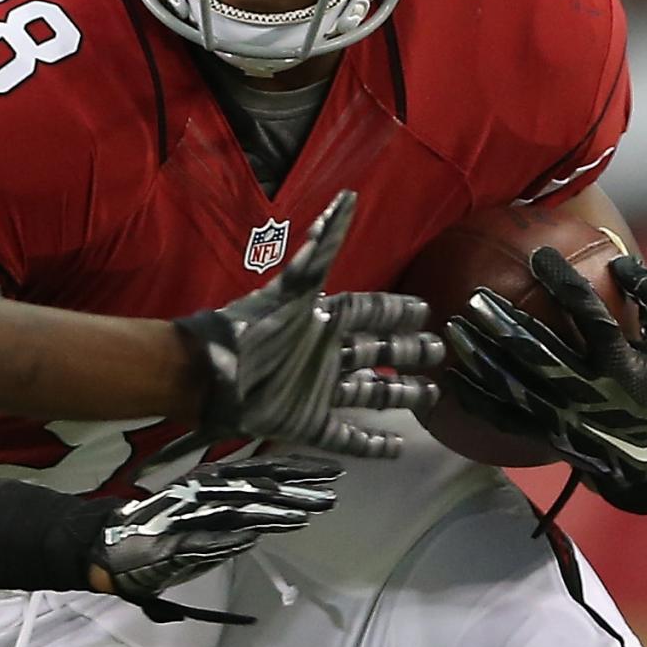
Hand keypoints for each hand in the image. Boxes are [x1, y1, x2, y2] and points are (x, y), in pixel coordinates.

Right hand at [95, 457, 337, 619]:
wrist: (111, 550)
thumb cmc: (162, 535)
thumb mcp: (208, 524)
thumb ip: (239, 517)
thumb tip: (276, 517)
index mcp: (214, 484)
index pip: (263, 471)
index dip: (298, 470)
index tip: (333, 472)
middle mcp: (204, 492)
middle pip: (257, 487)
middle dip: (296, 490)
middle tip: (332, 494)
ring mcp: (190, 517)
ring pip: (237, 511)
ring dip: (271, 514)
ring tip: (305, 516)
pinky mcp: (174, 542)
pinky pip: (205, 540)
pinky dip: (228, 540)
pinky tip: (253, 539)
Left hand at [175, 193, 446, 460]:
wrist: (206, 377)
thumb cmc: (250, 331)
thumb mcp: (292, 287)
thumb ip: (321, 247)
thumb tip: (347, 197)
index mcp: (320, 323)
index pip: (367, 313)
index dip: (395, 311)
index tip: (423, 310)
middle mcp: (324, 356)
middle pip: (375, 353)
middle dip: (407, 352)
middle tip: (439, 351)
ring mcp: (317, 392)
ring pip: (369, 394)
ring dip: (400, 396)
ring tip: (431, 397)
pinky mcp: (306, 425)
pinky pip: (345, 437)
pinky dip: (370, 445)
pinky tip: (396, 449)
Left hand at [444, 250, 646, 511]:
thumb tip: (623, 262)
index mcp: (620, 364)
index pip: (589, 317)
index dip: (565, 285)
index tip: (540, 256)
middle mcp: (587, 390)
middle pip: (537, 352)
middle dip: (504, 323)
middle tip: (476, 296)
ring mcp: (562, 416)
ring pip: (513, 384)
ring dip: (481, 355)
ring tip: (452, 328)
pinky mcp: (545, 436)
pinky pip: (503, 418)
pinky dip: (474, 398)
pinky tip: (448, 378)